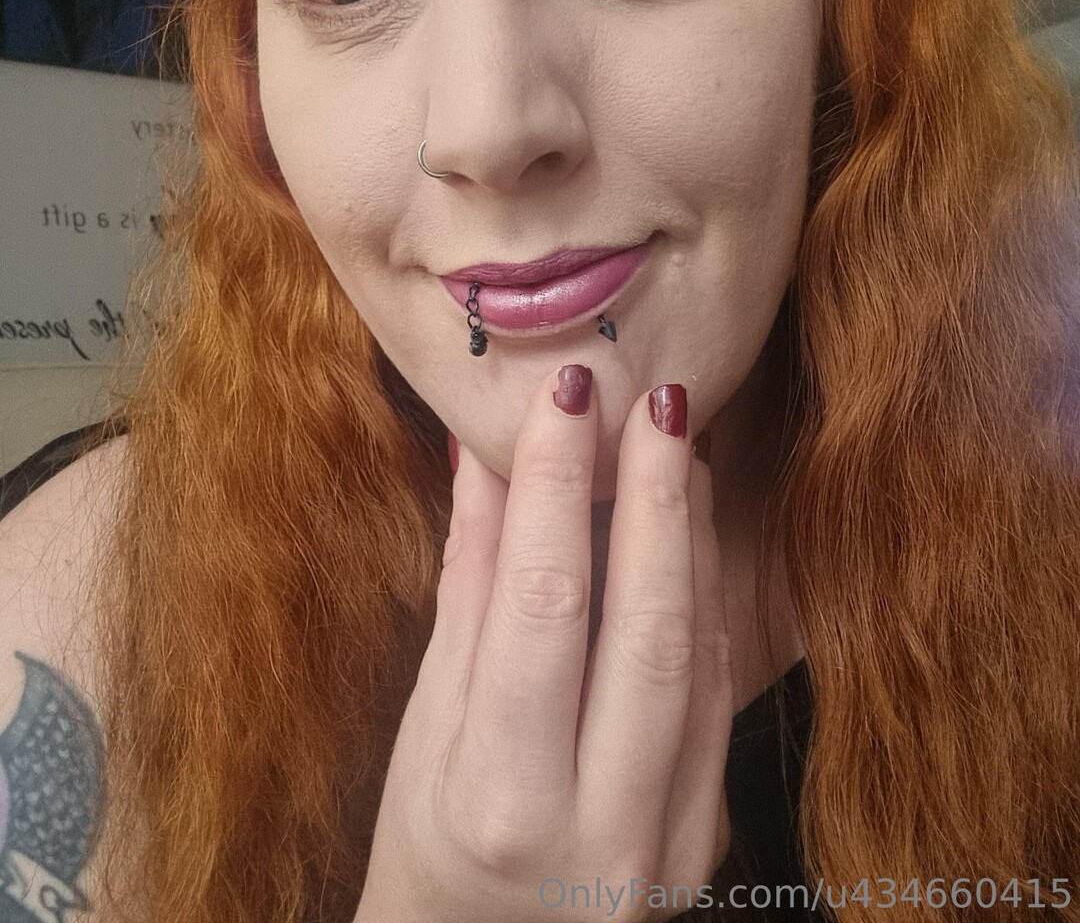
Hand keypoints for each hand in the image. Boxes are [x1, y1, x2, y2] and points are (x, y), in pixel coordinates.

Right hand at [357, 364, 732, 922]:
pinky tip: (692, 533)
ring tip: (680, 445)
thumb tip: (487, 454)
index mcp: (504, 799)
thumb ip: (471, 583)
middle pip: (645, 629)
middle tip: (657, 398)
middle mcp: (601, 828)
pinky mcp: (705, 840)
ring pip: (698, 660)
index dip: (558, 486)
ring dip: (694, 540)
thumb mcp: (427, 724)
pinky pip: (715, 702)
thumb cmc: (425, 851)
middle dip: (656, 498)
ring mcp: (669, 845)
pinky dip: (704, 604)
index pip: (543, 607)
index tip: (567, 393)